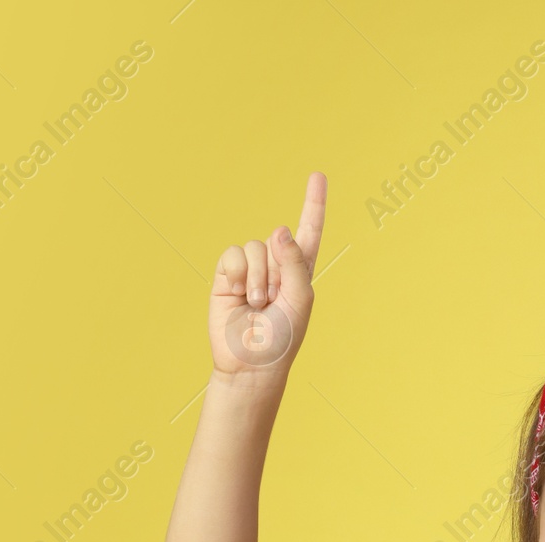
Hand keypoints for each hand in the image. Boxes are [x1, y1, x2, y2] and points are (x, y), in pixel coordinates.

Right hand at [208, 171, 326, 375]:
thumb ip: (295, 262)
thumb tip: (278, 229)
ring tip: (257, 303)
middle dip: (278, 269)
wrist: (251, 363)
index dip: (313, 204)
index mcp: (300, 271)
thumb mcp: (300, 299)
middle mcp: (276, 265)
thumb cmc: (282, 337)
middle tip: (274, 300)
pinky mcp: (227, 275)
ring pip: (255, 246)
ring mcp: (251, 269)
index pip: (309, 231)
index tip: (318, 175)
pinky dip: (238, 274)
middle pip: (278, 239)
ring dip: (258, 277)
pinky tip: (239, 295)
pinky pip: (233, 254)